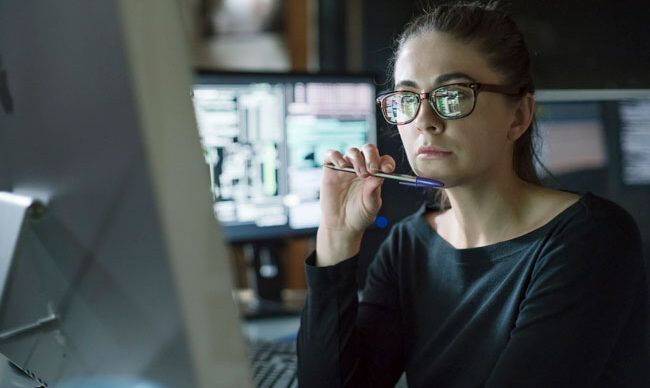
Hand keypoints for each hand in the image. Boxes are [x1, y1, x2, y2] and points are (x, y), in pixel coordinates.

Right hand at [316, 144, 394, 264]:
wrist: (341, 225)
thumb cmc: (359, 215)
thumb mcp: (371, 205)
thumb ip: (374, 191)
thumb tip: (379, 176)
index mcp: (375, 174)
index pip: (383, 160)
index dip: (386, 161)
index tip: (387, 169)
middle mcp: (361, 167)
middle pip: (368, 150)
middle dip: (371, 156)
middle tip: (372, 170)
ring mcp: (346, 168)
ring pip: (352, 151)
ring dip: (357, 159)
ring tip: (358, 174)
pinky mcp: (331, 170)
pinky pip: (331, 154)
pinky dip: (336, 156)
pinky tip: (342, 166)